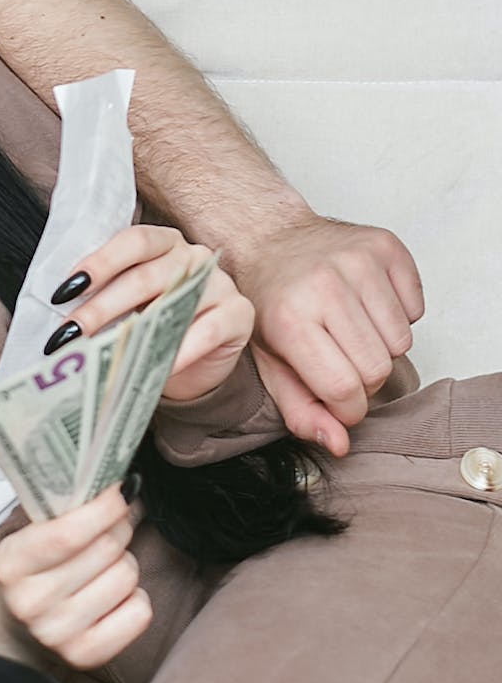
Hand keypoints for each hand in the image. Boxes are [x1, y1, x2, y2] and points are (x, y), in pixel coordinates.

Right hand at [0, 487, 150, 672]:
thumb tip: (126, 487)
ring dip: (124, 564)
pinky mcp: (84, 655)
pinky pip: (139, 612)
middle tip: (112, 526)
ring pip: (126, 577)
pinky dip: (135, 599)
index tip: (122, 490)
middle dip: (118, 528)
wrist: (17, 627)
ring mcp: (56, 633)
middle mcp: (30, 603)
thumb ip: (67, 510)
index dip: (105, 508)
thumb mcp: (33, 535)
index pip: (68, 534)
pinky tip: (114, 598)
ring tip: (104, 568)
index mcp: (11, 565)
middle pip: (106, 549)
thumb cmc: (36, 570)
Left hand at [49, 223, 251, 405]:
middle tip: (69, 333)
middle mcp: (193, 256)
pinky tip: (154, 366)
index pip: (132, 242)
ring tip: (102, 356)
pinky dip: (180, 351)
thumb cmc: (157, 325)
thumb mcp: (129, 307)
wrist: (196, 361)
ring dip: (134, 332)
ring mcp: (220, 283)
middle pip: (144, 277)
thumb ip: (105, 300)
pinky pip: (208, 330)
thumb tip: (63, 320)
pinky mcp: (239, 313)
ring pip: (173, 302)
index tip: (63, 291)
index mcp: (163, 243)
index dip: (98, 263)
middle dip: (100, 308)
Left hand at [233, 214, 423, 457]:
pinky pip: (415, 308)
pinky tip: (366, 306)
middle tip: (343, 364)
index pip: (343, 388)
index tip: (341, 404)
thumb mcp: (269, 362)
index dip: (348, 409)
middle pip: (378, 368)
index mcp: (290, 319)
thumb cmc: (267, 302)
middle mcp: (325, 286)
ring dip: (381, 348)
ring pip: (402, 341)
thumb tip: (339, 444)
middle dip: (364, 381)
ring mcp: (359, 261)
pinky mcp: (386, 247)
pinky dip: (397, 317)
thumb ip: (300, 409)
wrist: (268, 239)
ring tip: (351, 333)